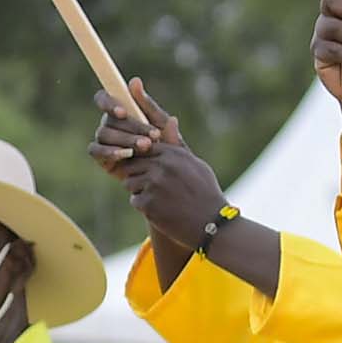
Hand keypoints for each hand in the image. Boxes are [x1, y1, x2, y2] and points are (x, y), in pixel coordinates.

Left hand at [90, 82, 226, 258]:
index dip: (142, 158)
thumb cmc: (205, 192)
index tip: (146, 167)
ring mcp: (153, 185)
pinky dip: (144, 207)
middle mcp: (161, 167)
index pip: (143, 147)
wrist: (211, 223)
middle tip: (151, 186)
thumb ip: (176, 145)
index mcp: (173, 155)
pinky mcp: (148, 204)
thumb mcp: (195, 164)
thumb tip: (171, 119)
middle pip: (132, 164)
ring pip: (130, 182)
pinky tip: (161, 210)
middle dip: (137, 174)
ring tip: (159, 198)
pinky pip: (135, 201)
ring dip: (139, 191)